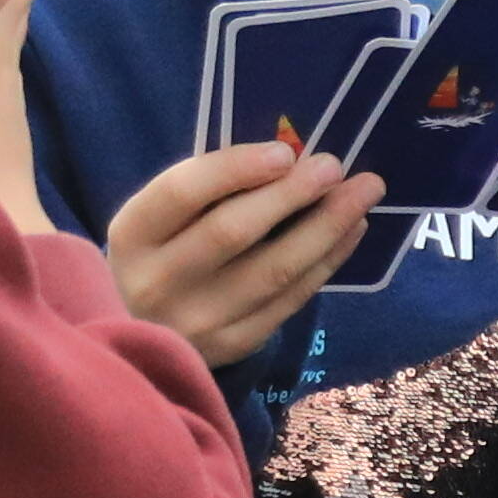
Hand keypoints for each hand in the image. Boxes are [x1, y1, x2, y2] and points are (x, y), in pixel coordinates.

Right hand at [106, 129, 379, 368]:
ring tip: (364, 191)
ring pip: (273, 271)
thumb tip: (290, 157)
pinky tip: (352, 230)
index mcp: (133, 234)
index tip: (284, 152)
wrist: (140, 334)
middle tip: (334, 165)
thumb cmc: (162, 254)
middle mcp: (157, 281)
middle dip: (290, 194)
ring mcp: (196, 320)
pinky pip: (290, 300)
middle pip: (232, 232)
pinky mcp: (233, 346)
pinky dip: (327, 261)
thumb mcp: (160, 220)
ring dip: (326, 227)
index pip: (182, 192)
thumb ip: (208, 190)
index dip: (235, 169)